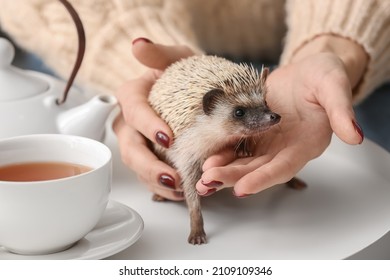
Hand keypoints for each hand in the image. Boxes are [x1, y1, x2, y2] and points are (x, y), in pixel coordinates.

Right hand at [114, 38, 193, 200]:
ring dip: (156, 182)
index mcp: (133, 96)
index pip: (134, 110)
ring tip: (179, 189)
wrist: (191, 92)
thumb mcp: (178, 58)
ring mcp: (138, 143)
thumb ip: (160, 54)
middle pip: (130, 147)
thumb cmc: (183, 74)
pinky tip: (180, 192)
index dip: (147, 125)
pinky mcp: (148, 158)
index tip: (167, 138)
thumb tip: (138, 45)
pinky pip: (149, 177)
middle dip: (149, 166)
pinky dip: (163, 188)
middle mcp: (130, 123)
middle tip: (172, 177)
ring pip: (137, 167)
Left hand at [196, 45, 365, 196]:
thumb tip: (354, 135)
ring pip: (242, 162)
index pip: (283, 167)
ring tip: (202, 176)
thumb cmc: (322, 76)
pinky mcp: (252, 132)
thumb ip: (341, 109)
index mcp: (305, 144)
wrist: (305, 71)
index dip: (263, 179)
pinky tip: (205, 157)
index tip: (242, 188)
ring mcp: (266, 142)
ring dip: (222, 170)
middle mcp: (283, 149)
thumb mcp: (334, 86)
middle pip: (257, 169)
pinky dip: (220, 153)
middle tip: (209, 180)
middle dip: (232, 177)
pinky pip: (234, 146)